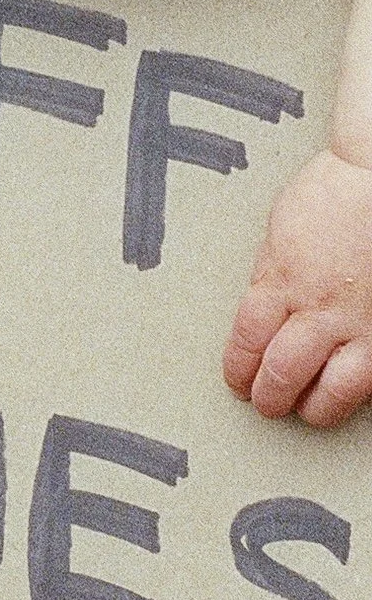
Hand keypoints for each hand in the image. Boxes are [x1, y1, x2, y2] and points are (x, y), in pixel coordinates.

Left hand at [224, 147, 371, 425]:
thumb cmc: (340, 192)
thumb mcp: (283, 231)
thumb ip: (272, 275)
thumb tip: (262, 309)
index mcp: (282, 281)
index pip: (247, 344)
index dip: (239, 370)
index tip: (239, 381)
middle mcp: (320, 307)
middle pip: (282, 374)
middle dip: (269, 397)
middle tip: (268, 402)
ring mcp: (364, 321)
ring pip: (334, 391)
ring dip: (316, 407)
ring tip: (310, 408)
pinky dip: (362, 389)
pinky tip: (355, 387)